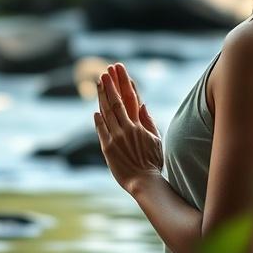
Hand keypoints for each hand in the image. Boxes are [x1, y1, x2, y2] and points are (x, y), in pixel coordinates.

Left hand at [94, 63, 162, 192]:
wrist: (144, 182)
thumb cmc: (152, 162)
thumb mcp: (156, 139)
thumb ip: (148, 121)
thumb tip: (142, 104)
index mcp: (140, 125)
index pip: (132, 99)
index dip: (126, 84)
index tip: (121, 71)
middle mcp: (128, 128)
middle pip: (118, 101)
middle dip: (112, 84)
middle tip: (107, 70)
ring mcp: (117, 137)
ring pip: (107, 112)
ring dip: (103, 96)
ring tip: (99, 81)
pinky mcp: (107, 148)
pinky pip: (101, 129)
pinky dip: (98, 118)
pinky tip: (95, 109)